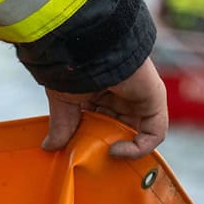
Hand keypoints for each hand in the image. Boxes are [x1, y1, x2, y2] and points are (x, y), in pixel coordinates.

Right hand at [41, 57, 167, 158]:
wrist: (87, 46)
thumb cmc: (72, 66)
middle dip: (106, 146)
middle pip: (122, 131)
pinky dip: (138, 148)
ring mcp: (140, 99)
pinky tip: (115, 150)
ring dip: (122, 149)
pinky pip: (154, 133)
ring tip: (102, 154)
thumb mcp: (64, 101)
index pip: (104, 124)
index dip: (93, 140)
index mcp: (103, 93)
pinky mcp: (154, 101)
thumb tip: (49, 147)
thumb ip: (62, 126)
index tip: (78, 150)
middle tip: (91, 156)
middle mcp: (124, 96)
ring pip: (139, 134)